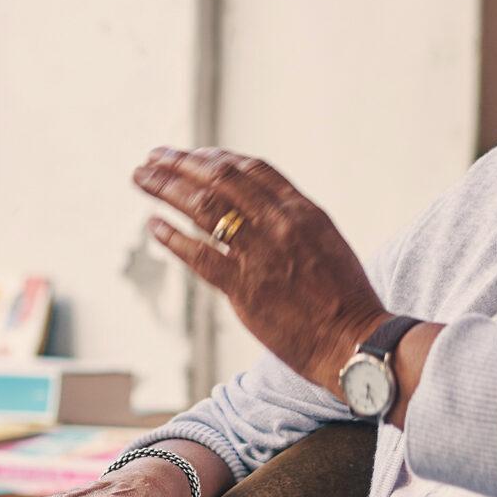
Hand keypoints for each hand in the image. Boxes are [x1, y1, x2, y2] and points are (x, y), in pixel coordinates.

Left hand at [133, 146, 392, 392]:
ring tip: (141, 178)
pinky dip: (171, 236)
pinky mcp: (244, 288)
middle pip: (220, 179)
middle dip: (181, 164)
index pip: (252, 169)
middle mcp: (280, 223)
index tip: (192, 154)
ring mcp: (260, 253)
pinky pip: (199, 254)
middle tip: (153, 157)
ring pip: (202, 206)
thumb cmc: (345, 300)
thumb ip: (293, 224)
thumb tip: (260, 213)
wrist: (356, 342)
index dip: (216, 158)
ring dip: (166, 188)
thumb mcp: (327, 244)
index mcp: (303, 210)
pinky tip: (154, 225)